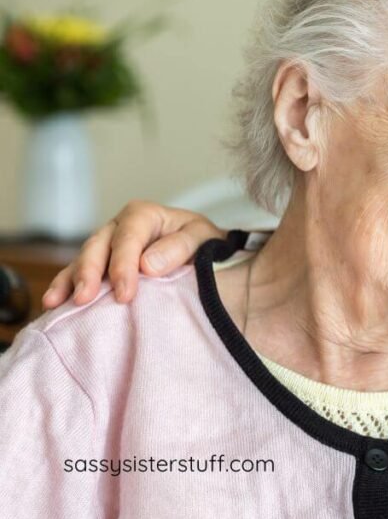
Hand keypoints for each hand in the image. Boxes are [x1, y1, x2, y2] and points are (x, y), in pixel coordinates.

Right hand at [42, 201, 225, 307]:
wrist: (204, 251)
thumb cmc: (204, 243)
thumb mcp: (203, 238)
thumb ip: (179, 247)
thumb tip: (148, 265)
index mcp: (144, 215)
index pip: (129, 238)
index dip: (124, 266)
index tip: (125, 295)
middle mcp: (119, 227)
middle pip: (98, 246)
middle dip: (89, 273)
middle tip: (84, 299)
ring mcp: (106, 245)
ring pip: (83, 259)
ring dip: (70, 281)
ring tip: (57, 302)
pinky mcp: (101, 264)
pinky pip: (78, 273)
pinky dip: (65, 286)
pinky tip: (53, 303)